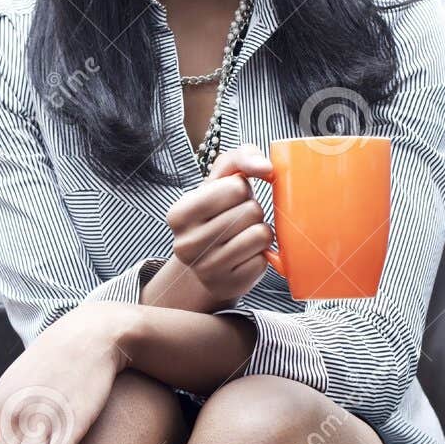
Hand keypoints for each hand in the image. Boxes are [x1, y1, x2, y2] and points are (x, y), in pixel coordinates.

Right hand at [164, 142, 274, 306]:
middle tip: (238, 221)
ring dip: (260, 231)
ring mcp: (207, 269)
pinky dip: (262, 255)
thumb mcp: (222, 179)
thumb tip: (266, 168)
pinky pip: (264, 260)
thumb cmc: (218, 212)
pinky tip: (246, 256)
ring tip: (244, 236)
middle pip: (250, 211)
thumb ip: (241, 158)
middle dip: (252, 211)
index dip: (241, 190)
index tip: (229, 201)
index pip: (235, 187)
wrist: (210, 260)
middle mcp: (186, 244)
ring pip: (260, 235)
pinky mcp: (229, 285)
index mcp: (178, 214)